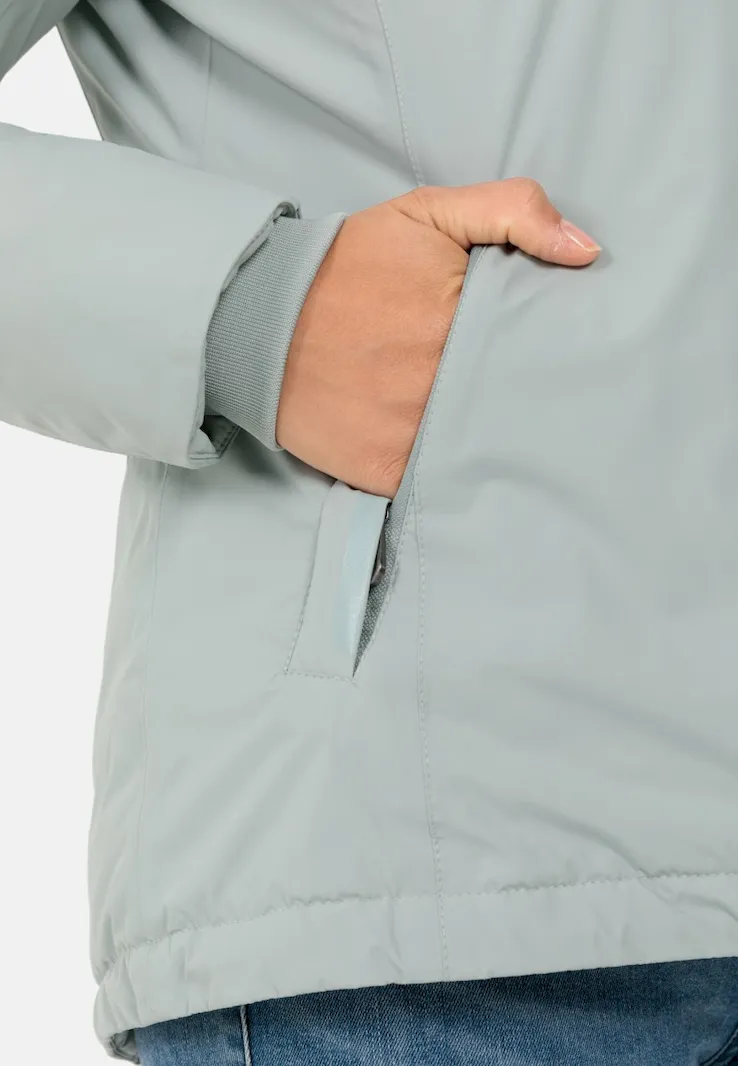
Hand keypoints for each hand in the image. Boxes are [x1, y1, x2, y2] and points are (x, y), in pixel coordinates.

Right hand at [276, 178, 600, 497]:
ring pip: (484, 450)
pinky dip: (455, 478)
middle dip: (534, 401)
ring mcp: (413, 433)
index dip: (558, 353)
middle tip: (552, 402)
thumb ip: (511, 211)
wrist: (258, 319)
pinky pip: (439, 484)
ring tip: (514, 434)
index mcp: (464, 320)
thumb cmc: (350, 265)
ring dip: (501, 445)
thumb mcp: (427, 213)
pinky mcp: (385, 471)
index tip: (568, 355)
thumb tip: (587, 252)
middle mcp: (442, 383)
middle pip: (517, 404)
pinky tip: (469, 464)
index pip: (541, 348)